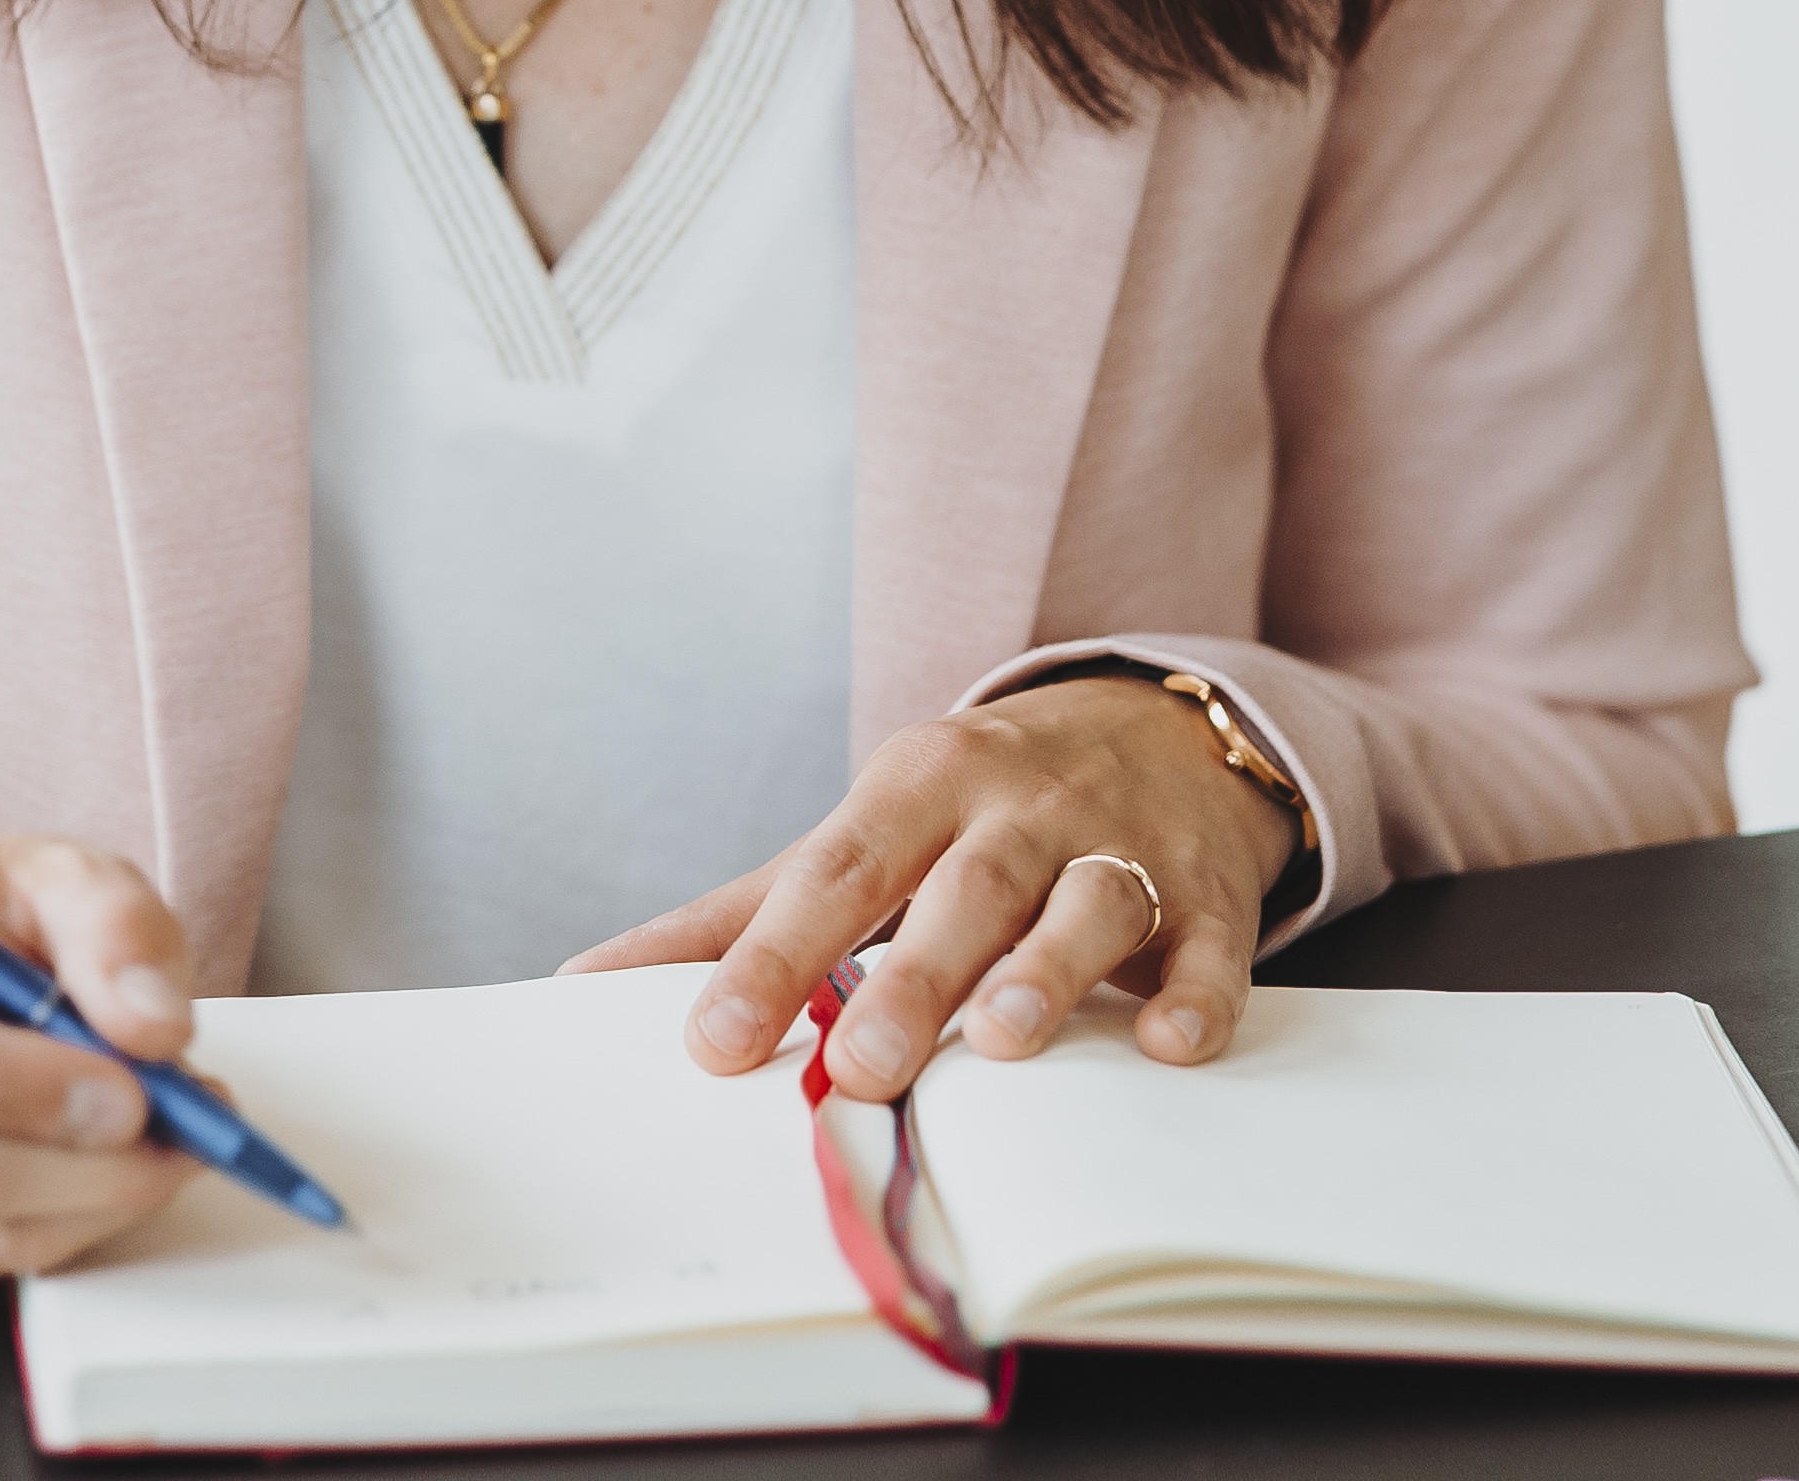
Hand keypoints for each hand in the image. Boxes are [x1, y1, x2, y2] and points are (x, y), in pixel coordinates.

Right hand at [0, 829, 202, 1287]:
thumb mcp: (63, 877)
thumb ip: (115, 929)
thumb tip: (153, 1029)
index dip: (16, 1085)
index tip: (127, 1091)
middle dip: (94, 1164)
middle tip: (188, 1127)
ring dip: (98, 1198)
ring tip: (163, 1136)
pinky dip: (65, 1226)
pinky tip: (93, 1164)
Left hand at [564, 678, 1297, 1100]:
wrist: (1158, 731)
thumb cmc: (977, 810)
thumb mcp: (864, 834)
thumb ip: (740, 914)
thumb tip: (589, 982)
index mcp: (919, 785)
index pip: (835, 871)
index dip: (771, 956)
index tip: (712, 1042)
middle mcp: (1020, 806)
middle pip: (963, 889)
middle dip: (915, 978)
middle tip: (861, 1068)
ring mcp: (1121, 846)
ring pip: (1089, 902)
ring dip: (1047, 970)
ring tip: (1005, 1044)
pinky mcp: (1206, 894)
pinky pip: (1209, 946)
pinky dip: (1195, 995)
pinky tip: (1167, 1044)